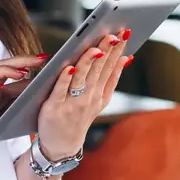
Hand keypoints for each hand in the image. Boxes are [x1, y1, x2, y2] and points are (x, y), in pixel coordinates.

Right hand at [0, 54, 47, 164]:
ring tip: (21, 73)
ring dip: (5, 71)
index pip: (13, 67)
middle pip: (2, 65)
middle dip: (21, 60)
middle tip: (39, 60)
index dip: (28, 61)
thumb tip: (40, 86)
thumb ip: (20, 97)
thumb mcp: (10, 110)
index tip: (45, 58)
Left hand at [36, 30, 132, 159]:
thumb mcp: (100, 100)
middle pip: (98, 70)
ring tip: (95, 48)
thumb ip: (112, 78)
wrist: (60, 146)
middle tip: (112, 34)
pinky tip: (70, 67)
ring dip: (88, 62)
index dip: (117, 51)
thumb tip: (126, 57)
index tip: (123, 33)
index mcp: (99, 94)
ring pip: (81, 79)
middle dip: (106, 51)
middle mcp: (88, 99)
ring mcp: (71, 104)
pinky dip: (65, 80)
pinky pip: (59, 91)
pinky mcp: (53, 109)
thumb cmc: (78, 117)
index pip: (110, 67)